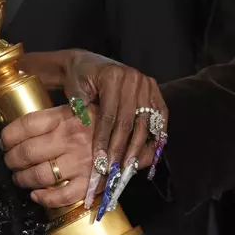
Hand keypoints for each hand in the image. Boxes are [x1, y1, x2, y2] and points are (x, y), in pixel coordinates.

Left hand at [1, 104, 96, 207]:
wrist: (137, 134)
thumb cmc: (103, 122)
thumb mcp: (80, 109)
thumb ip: (55, 117)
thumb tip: (23, 128)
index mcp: (66, 117)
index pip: (25, 125)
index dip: (8, 136)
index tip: (5, 142)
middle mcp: (70, 138)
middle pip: (26, 152)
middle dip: (11, 160)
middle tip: (10, 162)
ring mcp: (80, 162)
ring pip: (38, 175)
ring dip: (22, 179)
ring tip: (20, 178)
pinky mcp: (90, 182)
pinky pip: (60, 196)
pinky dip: (43, 198)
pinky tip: (37, 195)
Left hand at [18, 50, 167, 169]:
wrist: (88, 64)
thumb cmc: (79, 78)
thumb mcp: (74, 88)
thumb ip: (80, 105)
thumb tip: (87, 126)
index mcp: (113, 76)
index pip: (110, 115)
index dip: (105, 139)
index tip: (100, 161)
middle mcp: (134, 78)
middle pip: (130, 121)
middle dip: (122, 149)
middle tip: (115, 170)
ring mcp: (147, 84)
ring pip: (145, 122)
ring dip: (138, 148)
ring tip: (130, 167)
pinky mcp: (154, 90)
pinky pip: (160, 116)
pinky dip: (156, 135)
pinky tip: (150, 152)